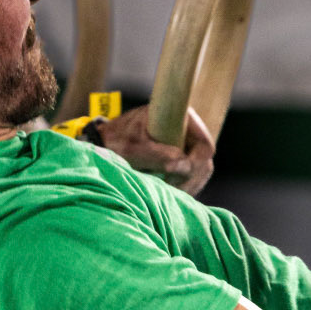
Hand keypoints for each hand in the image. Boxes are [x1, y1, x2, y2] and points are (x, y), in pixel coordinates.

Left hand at [98, 102, 215, 195]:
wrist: (105, 143)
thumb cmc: (117, 140)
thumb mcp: (135, 148)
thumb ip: (159, 155)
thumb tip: (183, 164)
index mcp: (181, 117)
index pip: (205, 144)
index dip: (197, 162)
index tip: (179, 174)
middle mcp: (187, 128)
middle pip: (204, 159)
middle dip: (192, 177)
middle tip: (173, 189)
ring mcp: (185, 143)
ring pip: (200, 169)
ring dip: (188, 184)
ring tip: (169, 192)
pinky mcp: (180, 154)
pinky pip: (191, 174)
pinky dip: (184, 185)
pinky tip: (170, 192)